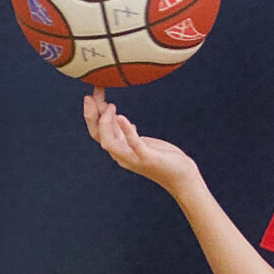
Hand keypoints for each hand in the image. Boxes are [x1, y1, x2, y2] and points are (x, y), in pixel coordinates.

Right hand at [83, 89, 199, 197]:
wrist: (182, 178)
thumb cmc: (163, 159)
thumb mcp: (141, 143)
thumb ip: (128, 134)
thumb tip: (119, 119)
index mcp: (119, 150)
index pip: (98, 132)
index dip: (92, 114)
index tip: (92, 95)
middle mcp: (121, 156)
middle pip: (98, 136)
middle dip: (92, 116)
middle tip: (91, 96)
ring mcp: (133, 159)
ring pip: (109, 142)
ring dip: (105, 123)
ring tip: (110, 105)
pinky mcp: (148, 159)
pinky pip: (133, 144)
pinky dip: (125, 130)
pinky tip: (121, 117)